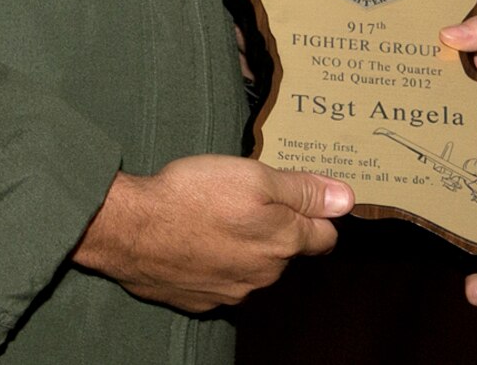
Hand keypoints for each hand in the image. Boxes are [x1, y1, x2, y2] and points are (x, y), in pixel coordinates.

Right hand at [74, 155, 353, 310]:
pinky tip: (195, 239)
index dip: (320, 216)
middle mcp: (263, 274)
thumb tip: (345, 199)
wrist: (131, 229)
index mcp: (282, 242)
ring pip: (252, 267)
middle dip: (277, 228)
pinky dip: (213, 262)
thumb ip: (302, 190)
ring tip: (216, 215)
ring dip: (244, 246)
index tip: (307, 201)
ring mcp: (230, 292)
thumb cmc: (193, 195)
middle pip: (286, 251)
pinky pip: (218, 279)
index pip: (324, 238)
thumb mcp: (255, 176)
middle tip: (249, 198)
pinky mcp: (199, 299)